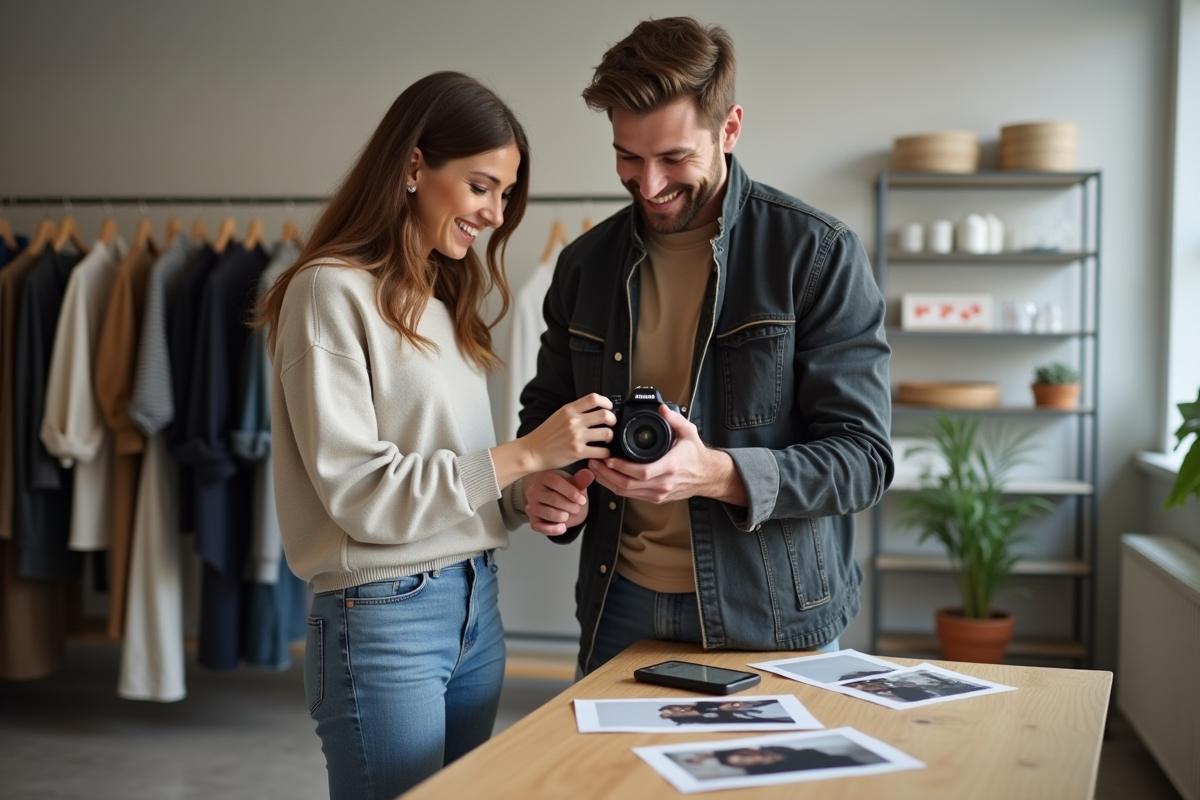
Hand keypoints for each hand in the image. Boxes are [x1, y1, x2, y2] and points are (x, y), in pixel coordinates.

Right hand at [491, 394, 613, 489]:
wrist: (532, 452)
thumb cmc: (545, 435)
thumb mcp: (558, 416)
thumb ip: (575, 411)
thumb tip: (594, 409)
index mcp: (568, 410)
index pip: (594, 398)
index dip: (606, 402)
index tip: (609, 407)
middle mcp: (573, 421)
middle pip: (605, 415)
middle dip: (613, 420)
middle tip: (611, 425)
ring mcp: (576, 437)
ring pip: (607, 433)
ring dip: (610, 437)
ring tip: (606, 440)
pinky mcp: (578, 453)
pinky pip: (602, 452)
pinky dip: (605, 453)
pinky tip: (601, 453)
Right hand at [524, 468, 594, 536]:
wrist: (561, 505)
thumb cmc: (567, 492)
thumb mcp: (575, 484)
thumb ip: (581, 480)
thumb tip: (589, 474)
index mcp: (544, 476)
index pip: (555, 482)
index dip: (571, 492)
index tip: (582, 500)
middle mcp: (534, 490)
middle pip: (553, 498)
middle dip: (569, 506)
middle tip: (577, 508)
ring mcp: (531, 506)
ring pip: (548, 513)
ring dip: (563, 516)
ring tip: (568, 515)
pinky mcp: (533, 520)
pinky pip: (541, 527)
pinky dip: (554, 529)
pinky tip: (563, 527)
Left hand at [588, 405, 746, 504]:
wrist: (707, 475)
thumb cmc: (696, 454)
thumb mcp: (689, 432)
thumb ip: (675, 419)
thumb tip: (662, 408)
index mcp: (670, 467)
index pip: (642, 472)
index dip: (622, 468)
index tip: (608, 459)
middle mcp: (663, 483)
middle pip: (628, 485)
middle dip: (607, 475)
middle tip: (594, 462)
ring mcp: (658, 493)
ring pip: (627, 493)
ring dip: (608, 482)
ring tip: (595, 469)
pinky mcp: (655, 498)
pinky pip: (631, 496)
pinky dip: (616, 488)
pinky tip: (607, 478)